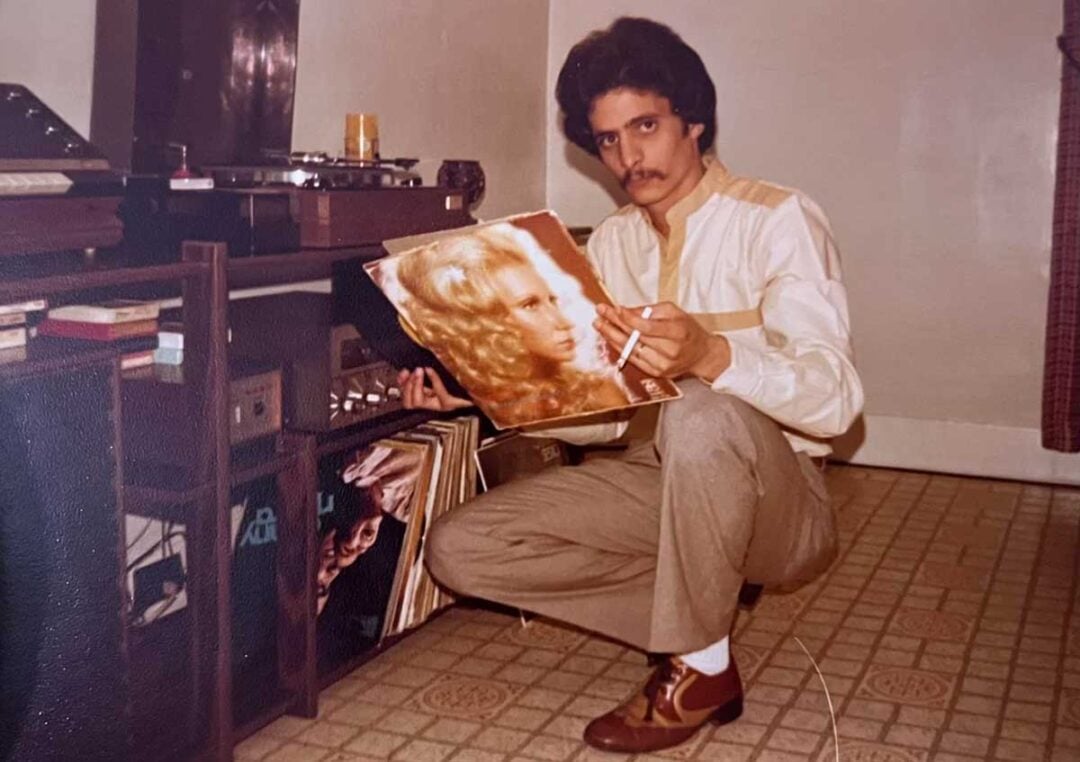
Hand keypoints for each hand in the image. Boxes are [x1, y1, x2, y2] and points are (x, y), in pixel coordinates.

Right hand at [396, 367, 472, 411]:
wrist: (487, 390)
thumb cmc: (466, 382)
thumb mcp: (441, 379)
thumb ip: (425, 379)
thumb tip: (408, 371)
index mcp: (431, 401)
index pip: (407, 400)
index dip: (402, 386)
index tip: (403, 372)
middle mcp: (434, 407)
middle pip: (409, 404)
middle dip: (407, 386)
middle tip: (414, 371)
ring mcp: (442, 407)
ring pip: (418, 403)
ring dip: (415, 384)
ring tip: (420, 371)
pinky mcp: (452, 404)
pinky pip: (439, 393)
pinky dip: (433, 380)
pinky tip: (431, 371)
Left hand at [594, 302, 731, 380]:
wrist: (701, 354)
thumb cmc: (687, 330)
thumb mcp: (674, 312)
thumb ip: (651, 311)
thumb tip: (627, 310)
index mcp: (678, 333)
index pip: (647, 327)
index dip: (629, 318)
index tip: (615, 308)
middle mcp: (670, 351)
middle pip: (636, 337)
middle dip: (615, 324)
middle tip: (600, 313)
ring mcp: (662, 365)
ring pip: (631, 350)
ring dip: (612, 336)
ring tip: (599, 325)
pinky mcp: (656, 373)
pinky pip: (632, 359)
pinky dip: (620, 348)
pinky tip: (610, 338)